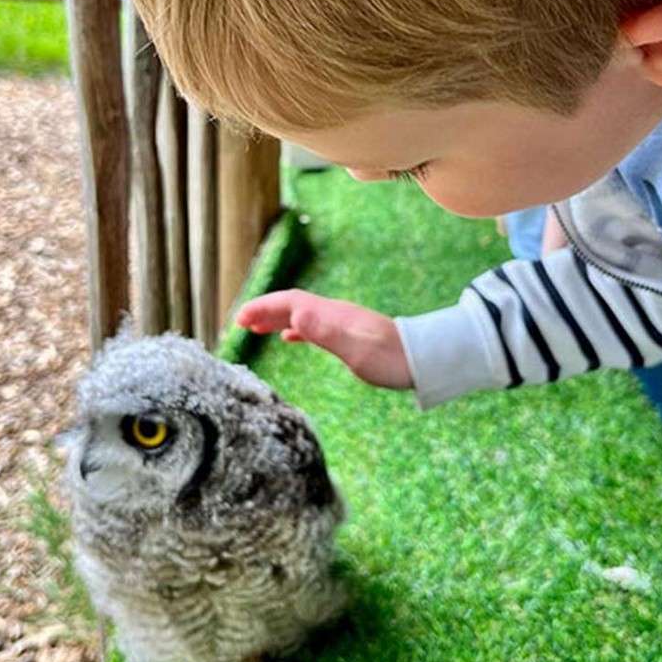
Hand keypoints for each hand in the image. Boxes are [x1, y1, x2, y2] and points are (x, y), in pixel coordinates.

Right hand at [236, 290, 412, 389]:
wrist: (423, 359)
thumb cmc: (391, 359)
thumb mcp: (355, 351)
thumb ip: (325, 333)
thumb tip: (294, 317)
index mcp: (331, 314)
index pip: (289, 302)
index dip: (263, 307)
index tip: (240, 318)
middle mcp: (334, 313)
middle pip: (292, 305)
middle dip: (264, 311)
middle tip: (238, 323)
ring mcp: (341, 322)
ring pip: (301, 314)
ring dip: (276, 319)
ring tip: (255, 329)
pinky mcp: (348, 333)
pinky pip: (313, 325)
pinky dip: (294, 328)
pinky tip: (290, 337)